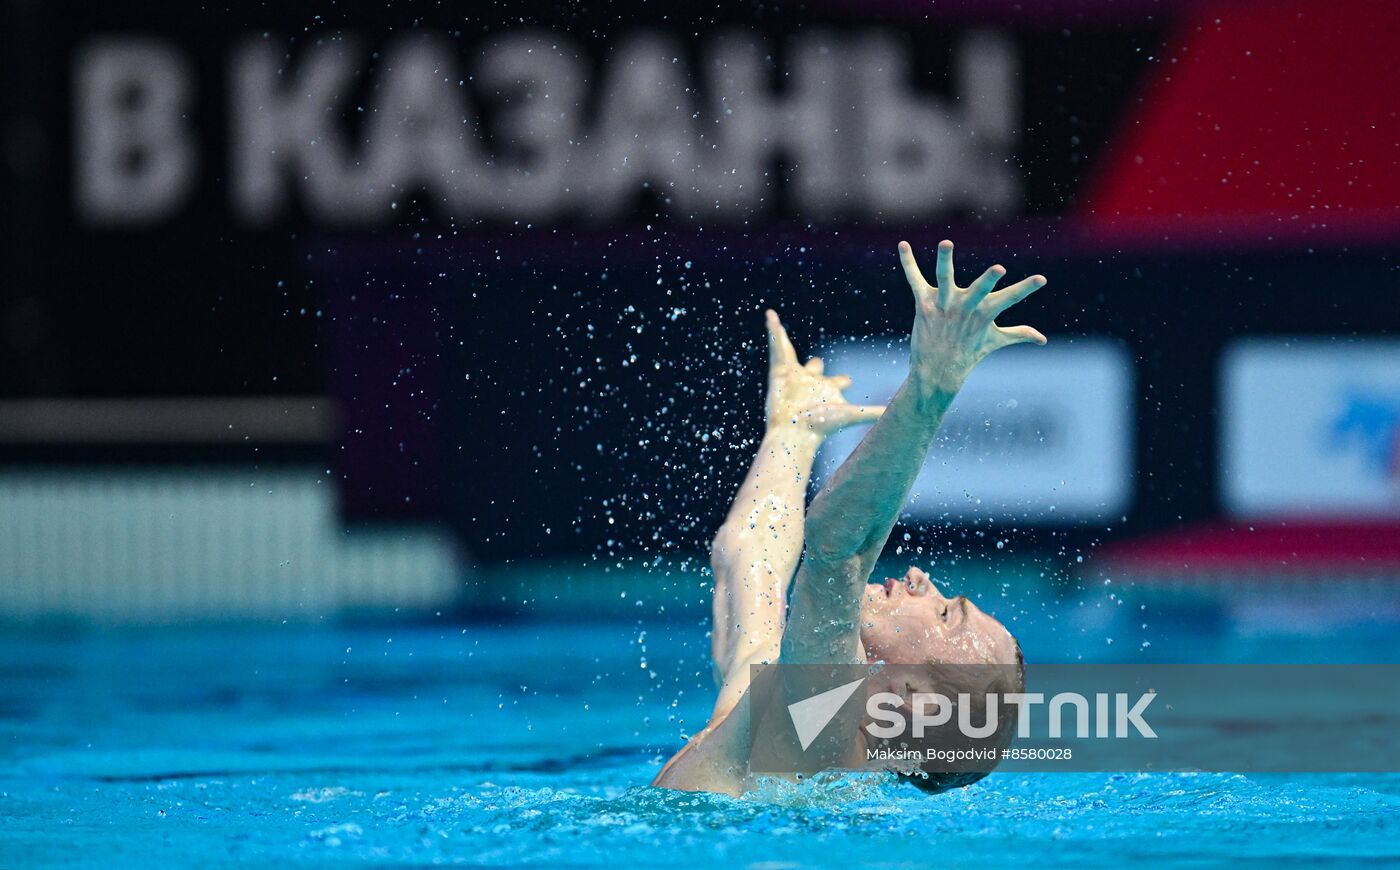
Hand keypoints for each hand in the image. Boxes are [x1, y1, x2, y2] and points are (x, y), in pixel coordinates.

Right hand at [763, 310, 883, 437]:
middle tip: (817, 364)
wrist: (795, 431)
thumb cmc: (823, 424)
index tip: (847, 381)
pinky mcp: (778, 372)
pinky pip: (776, 346)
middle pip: (815, 368)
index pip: (840, 381)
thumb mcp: (853, 414)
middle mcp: (810, 383)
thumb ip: (875, 412)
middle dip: (816, 366)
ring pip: (789, 353)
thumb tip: (904, 412)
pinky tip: (770, 315)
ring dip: (783, 339)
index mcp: (828, 391)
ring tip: (776, 324)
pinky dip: (773, 330)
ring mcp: (793, 377)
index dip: (844, 380)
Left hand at [898, 240, 1046, 395]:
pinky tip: (902, 245)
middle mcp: (965, 308)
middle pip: (979, 290)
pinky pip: (914, 280)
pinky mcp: (924, 304)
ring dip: (945, 261)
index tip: (1042, 279)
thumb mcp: (995, 341)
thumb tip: (1042, 339)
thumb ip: (1019, 334)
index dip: (1027, 288)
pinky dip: (908, 262)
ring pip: (944, 278)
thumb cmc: (969, 354)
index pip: (1011, 298)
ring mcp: (944, 305)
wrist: (937, 372)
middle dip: (988, 280)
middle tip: (998, 269)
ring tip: (946, 243)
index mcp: (985, 314)